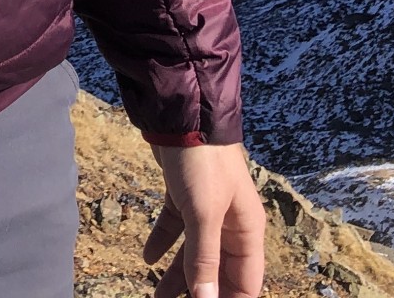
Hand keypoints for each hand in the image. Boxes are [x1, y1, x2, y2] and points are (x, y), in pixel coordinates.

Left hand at [144, 143, 265, 297]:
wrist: (183, 113)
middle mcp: (231, 223)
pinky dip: (162, 243)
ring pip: (193, 252)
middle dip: (199, 293)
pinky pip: (176, 228)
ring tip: (156, 297)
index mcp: (246, 232)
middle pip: (218, 271)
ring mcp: (207, 208)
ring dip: (176, 275)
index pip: (244, 282)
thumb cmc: (202, 162)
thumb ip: (203, 258)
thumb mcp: (203, 214)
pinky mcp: (184, 195)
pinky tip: (146, 257)